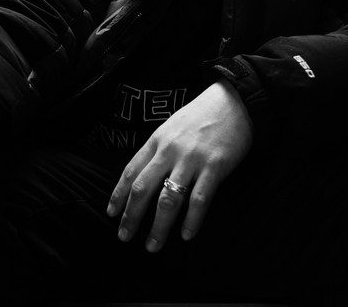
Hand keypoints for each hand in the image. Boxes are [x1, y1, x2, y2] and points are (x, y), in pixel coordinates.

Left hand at [106, 78, 252, 252]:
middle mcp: (171, 150)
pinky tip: (186, 235)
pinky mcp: (215, 166)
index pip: (132, 171)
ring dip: (158, 227)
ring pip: (168, 199)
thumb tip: (143, 176)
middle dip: (131, 216)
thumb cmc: (203, 115)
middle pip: (144, 189)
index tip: (111, 213)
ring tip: (152, 245)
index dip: (119, 194)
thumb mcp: (172, 126)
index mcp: (158, 140)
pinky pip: (200, 199)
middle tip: (124, 237)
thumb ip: (158, 149)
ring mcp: (192, 159)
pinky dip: (191, 221)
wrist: (235, 101)